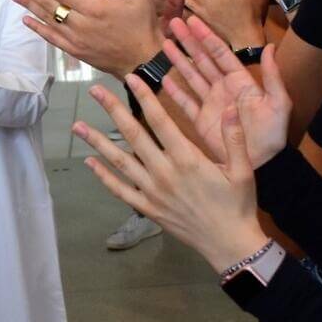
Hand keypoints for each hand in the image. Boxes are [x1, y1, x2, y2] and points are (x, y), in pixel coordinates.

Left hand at [10, 0, 165, 78]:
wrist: (143, 62)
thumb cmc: (143, 26)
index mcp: (95, 8)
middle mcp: (81, 24)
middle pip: (49, 4)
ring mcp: (76, 39)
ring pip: (48, 20)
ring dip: (30, 6)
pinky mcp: (75, 51)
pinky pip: (52, 38)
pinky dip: (38, 28)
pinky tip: (26, 19)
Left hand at [74, 75, 269, 272]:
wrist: (229, 244)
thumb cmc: (237, 205)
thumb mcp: (243, 170)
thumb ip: (234, 137)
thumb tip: (229, 107)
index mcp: (187, 159)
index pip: (160, 121)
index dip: (144, 97)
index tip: (130, 78)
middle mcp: (164, 172)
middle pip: (133, 135)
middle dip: (112, 110)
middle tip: (94, 90)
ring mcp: (152, 191)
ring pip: (119, 161)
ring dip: (97, 142)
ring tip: (77, 126)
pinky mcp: (147, 208)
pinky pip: (120, 190)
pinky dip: (103, 176)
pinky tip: (89, 162)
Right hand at [161, 16, 290, 168]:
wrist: (263, 163)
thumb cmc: (273, 135)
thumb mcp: (279, 104)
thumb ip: (273, 77)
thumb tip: (269, 47)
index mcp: (241, 81)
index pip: (220, 53)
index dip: (207, 37)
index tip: (193, 20)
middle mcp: (223, 88)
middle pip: (202, 60)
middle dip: (188, 41)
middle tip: (173, 23)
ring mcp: (210, 103)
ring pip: (191, 76)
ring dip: (178, 60)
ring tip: (165, 43)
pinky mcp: (201, 120)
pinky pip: (185, 102)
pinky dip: (174, 91)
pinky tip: (164, 78)